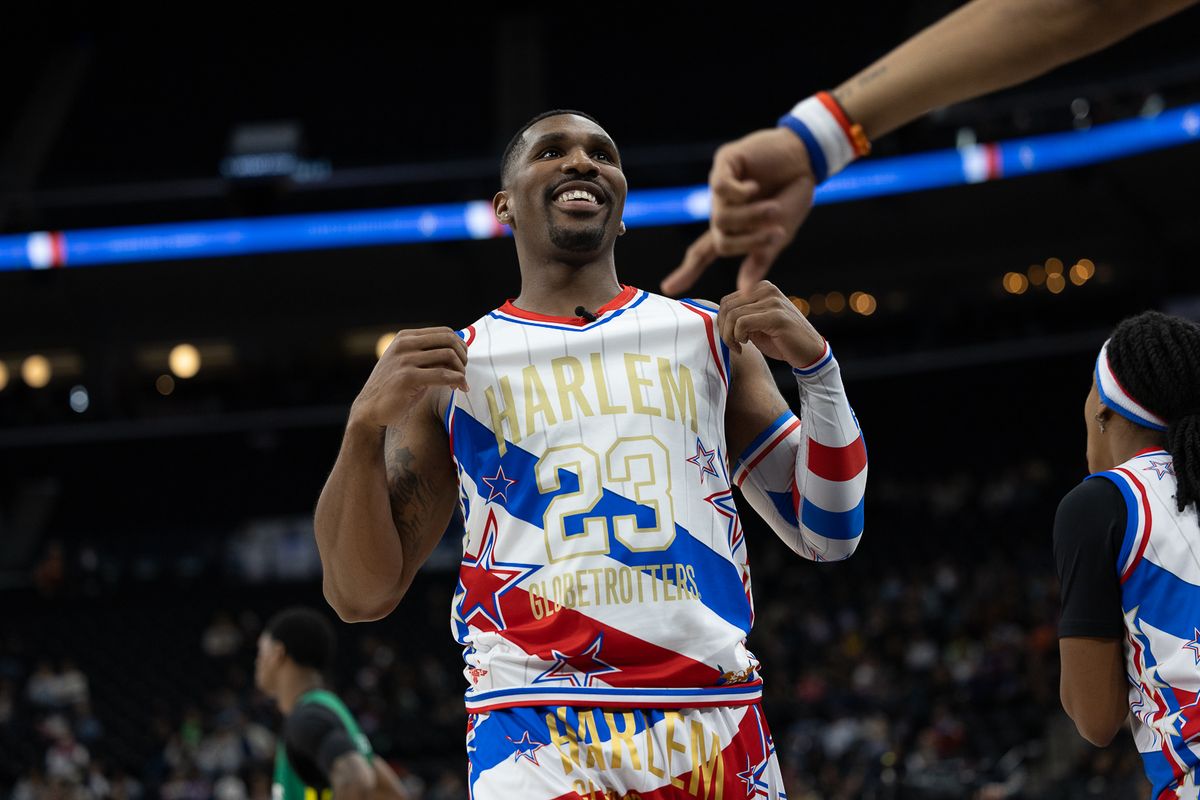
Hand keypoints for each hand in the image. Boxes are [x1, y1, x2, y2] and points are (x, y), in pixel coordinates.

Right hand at [350, 327, 468, 428]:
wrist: (370, 409)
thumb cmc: (394, 388)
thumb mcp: (408, 364)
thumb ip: (428, 355)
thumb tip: (458, 352)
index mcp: (405, 337)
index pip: (444, 332)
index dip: (460, 345)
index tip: (463, 360)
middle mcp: (404, 344)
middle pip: (449, 340)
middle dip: (463, 356)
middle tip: (463, 371)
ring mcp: (405, 360)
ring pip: (448, 356)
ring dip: (461, 370)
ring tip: (460, 382)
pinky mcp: (407, 377)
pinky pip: (443, 375)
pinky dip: (457, 381)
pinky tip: (460, 388)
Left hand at [661, 128, 815, 295]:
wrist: (807, 159)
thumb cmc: (794, 195)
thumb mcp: (779, 234)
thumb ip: (759, 260)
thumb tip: (744, 292)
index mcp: (732, 228)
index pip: (703, 254)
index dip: (686, 272)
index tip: (668, 288)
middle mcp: (721, 209)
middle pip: (720, 240)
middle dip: (748, 243)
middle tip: (776, 234)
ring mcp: (720, 187)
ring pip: (721, 217)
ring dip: (750, 217)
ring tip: (773, 209)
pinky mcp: (724, 164)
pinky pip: (720, 188)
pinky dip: (739, 193)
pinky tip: (754, 186)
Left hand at [718, 281, 824, 368]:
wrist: (810, 353)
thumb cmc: (781, 341)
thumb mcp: (757, 325)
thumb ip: (740, 317)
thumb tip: (716, 319)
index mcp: (762, 288)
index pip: (727, 301)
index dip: (722, 322)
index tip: (731, 338)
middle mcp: (767, 289)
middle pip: (727, 306)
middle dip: (723, 329)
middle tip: (732, 345)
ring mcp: (773, 301)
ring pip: (732, 315)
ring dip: (729, 336)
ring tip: (738, 346)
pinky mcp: (776, 316)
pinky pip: (742, 323)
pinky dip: (737, 337)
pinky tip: (745, 345)